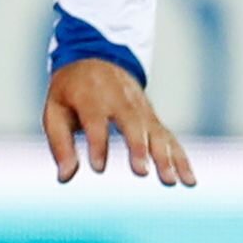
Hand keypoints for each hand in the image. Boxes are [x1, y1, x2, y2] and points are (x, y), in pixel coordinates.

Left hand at [43, 57, 193, 186]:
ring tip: (170, 181)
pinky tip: (188, 179)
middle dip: (138, 148)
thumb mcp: (54, 110)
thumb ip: (59, 144)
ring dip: (165, 157)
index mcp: (91, 96)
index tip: (98, 168)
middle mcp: (121, 100)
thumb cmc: (70, 92)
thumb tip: (65, 177)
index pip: (96, 121)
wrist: (95, 60)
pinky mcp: (152, 117)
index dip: (97, 145)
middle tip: (141, 172)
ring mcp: (141, 107)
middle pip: (133, 123)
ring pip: (156, 132)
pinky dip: (180, 158)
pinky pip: (168, 137)